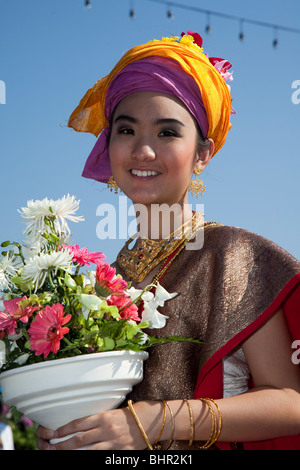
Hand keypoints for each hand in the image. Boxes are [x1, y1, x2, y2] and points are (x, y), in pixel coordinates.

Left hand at [36, 401, 163, 449]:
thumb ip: (98, 420)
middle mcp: (107, 430)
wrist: (150, 422)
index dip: (64, 429)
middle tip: (53, 447)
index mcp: (104, 417)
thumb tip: (80, 426)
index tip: (54, 433)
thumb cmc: (130, 415)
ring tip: (63, 454)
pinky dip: (92, 458)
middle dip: (63, 444)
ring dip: (73, 453)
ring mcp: (113, 443)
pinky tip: (84, 458)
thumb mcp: (112, 413)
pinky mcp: (120, 453)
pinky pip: (102, 457)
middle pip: (79, 439)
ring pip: (88, 451)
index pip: (78, 423)